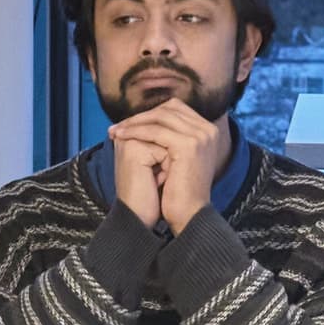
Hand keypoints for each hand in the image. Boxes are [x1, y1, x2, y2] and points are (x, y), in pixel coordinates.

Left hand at [110, 100, 231, 232]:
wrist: (187, 215)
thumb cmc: (177, 192)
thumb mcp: (175, 159)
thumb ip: (169, 137)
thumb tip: (146, 119)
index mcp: (207, 131)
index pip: (175, 109)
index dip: (149, 114)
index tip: (128, 124)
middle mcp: (208, 130)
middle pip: (168, 109)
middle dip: (140, 116)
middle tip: (118, 127)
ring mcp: (200, 136)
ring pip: (160, 118)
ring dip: (134, 123)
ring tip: (115, 132)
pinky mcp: (189, 145)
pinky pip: (156, 131)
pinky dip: (136, 132)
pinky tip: (121, 137)